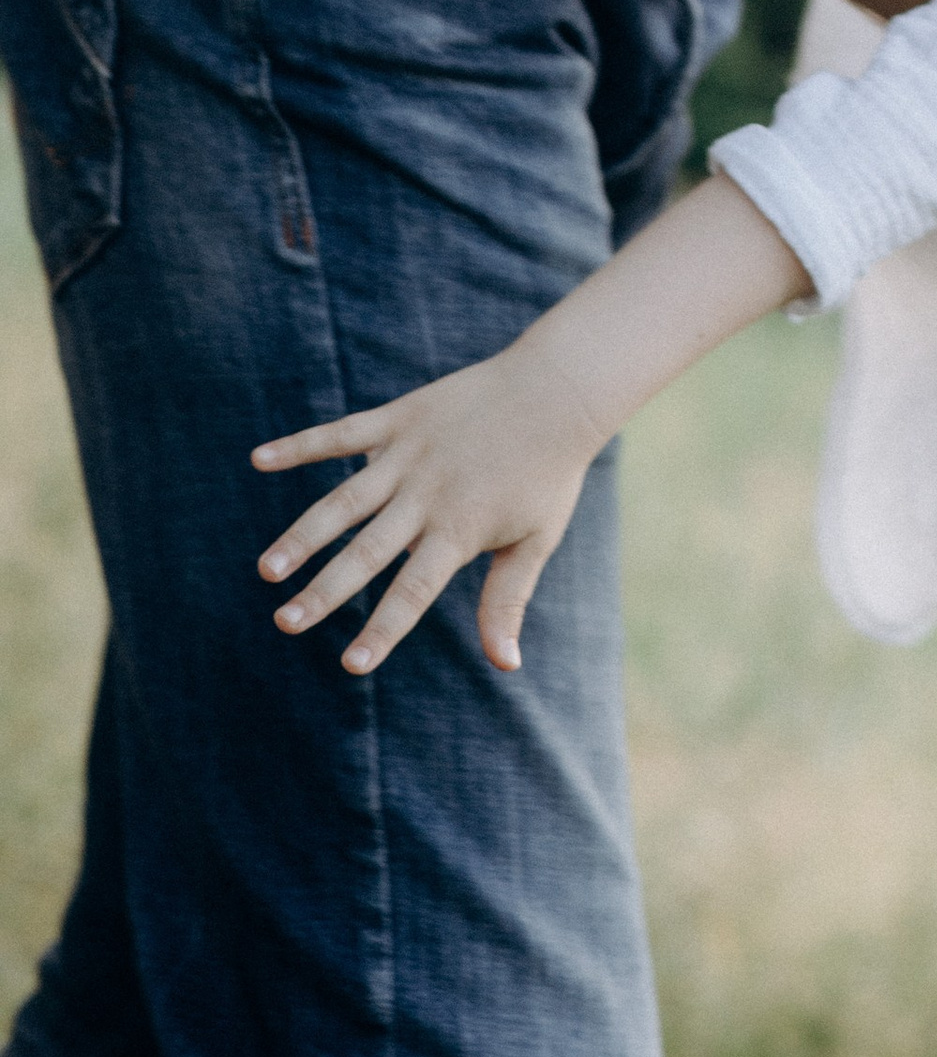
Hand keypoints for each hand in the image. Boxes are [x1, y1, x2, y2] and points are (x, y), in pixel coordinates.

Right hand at [252, 344, 609, 679]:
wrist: (557, 391)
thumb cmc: (548, 474)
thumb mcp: (536, 540)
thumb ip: (508, 601)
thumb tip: (506, 665)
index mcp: (461, 528)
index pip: (414, 590)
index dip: (383, 629)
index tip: (351, 665)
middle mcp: (428, 494)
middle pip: (368, 550)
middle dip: (325, 590)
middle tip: (285, 622)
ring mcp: (410, 453)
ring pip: (345, 500)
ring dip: (304, 534)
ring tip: (268, 568)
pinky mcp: (399, 418)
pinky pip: (340, 433)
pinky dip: (299, 445)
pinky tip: (258, 459)